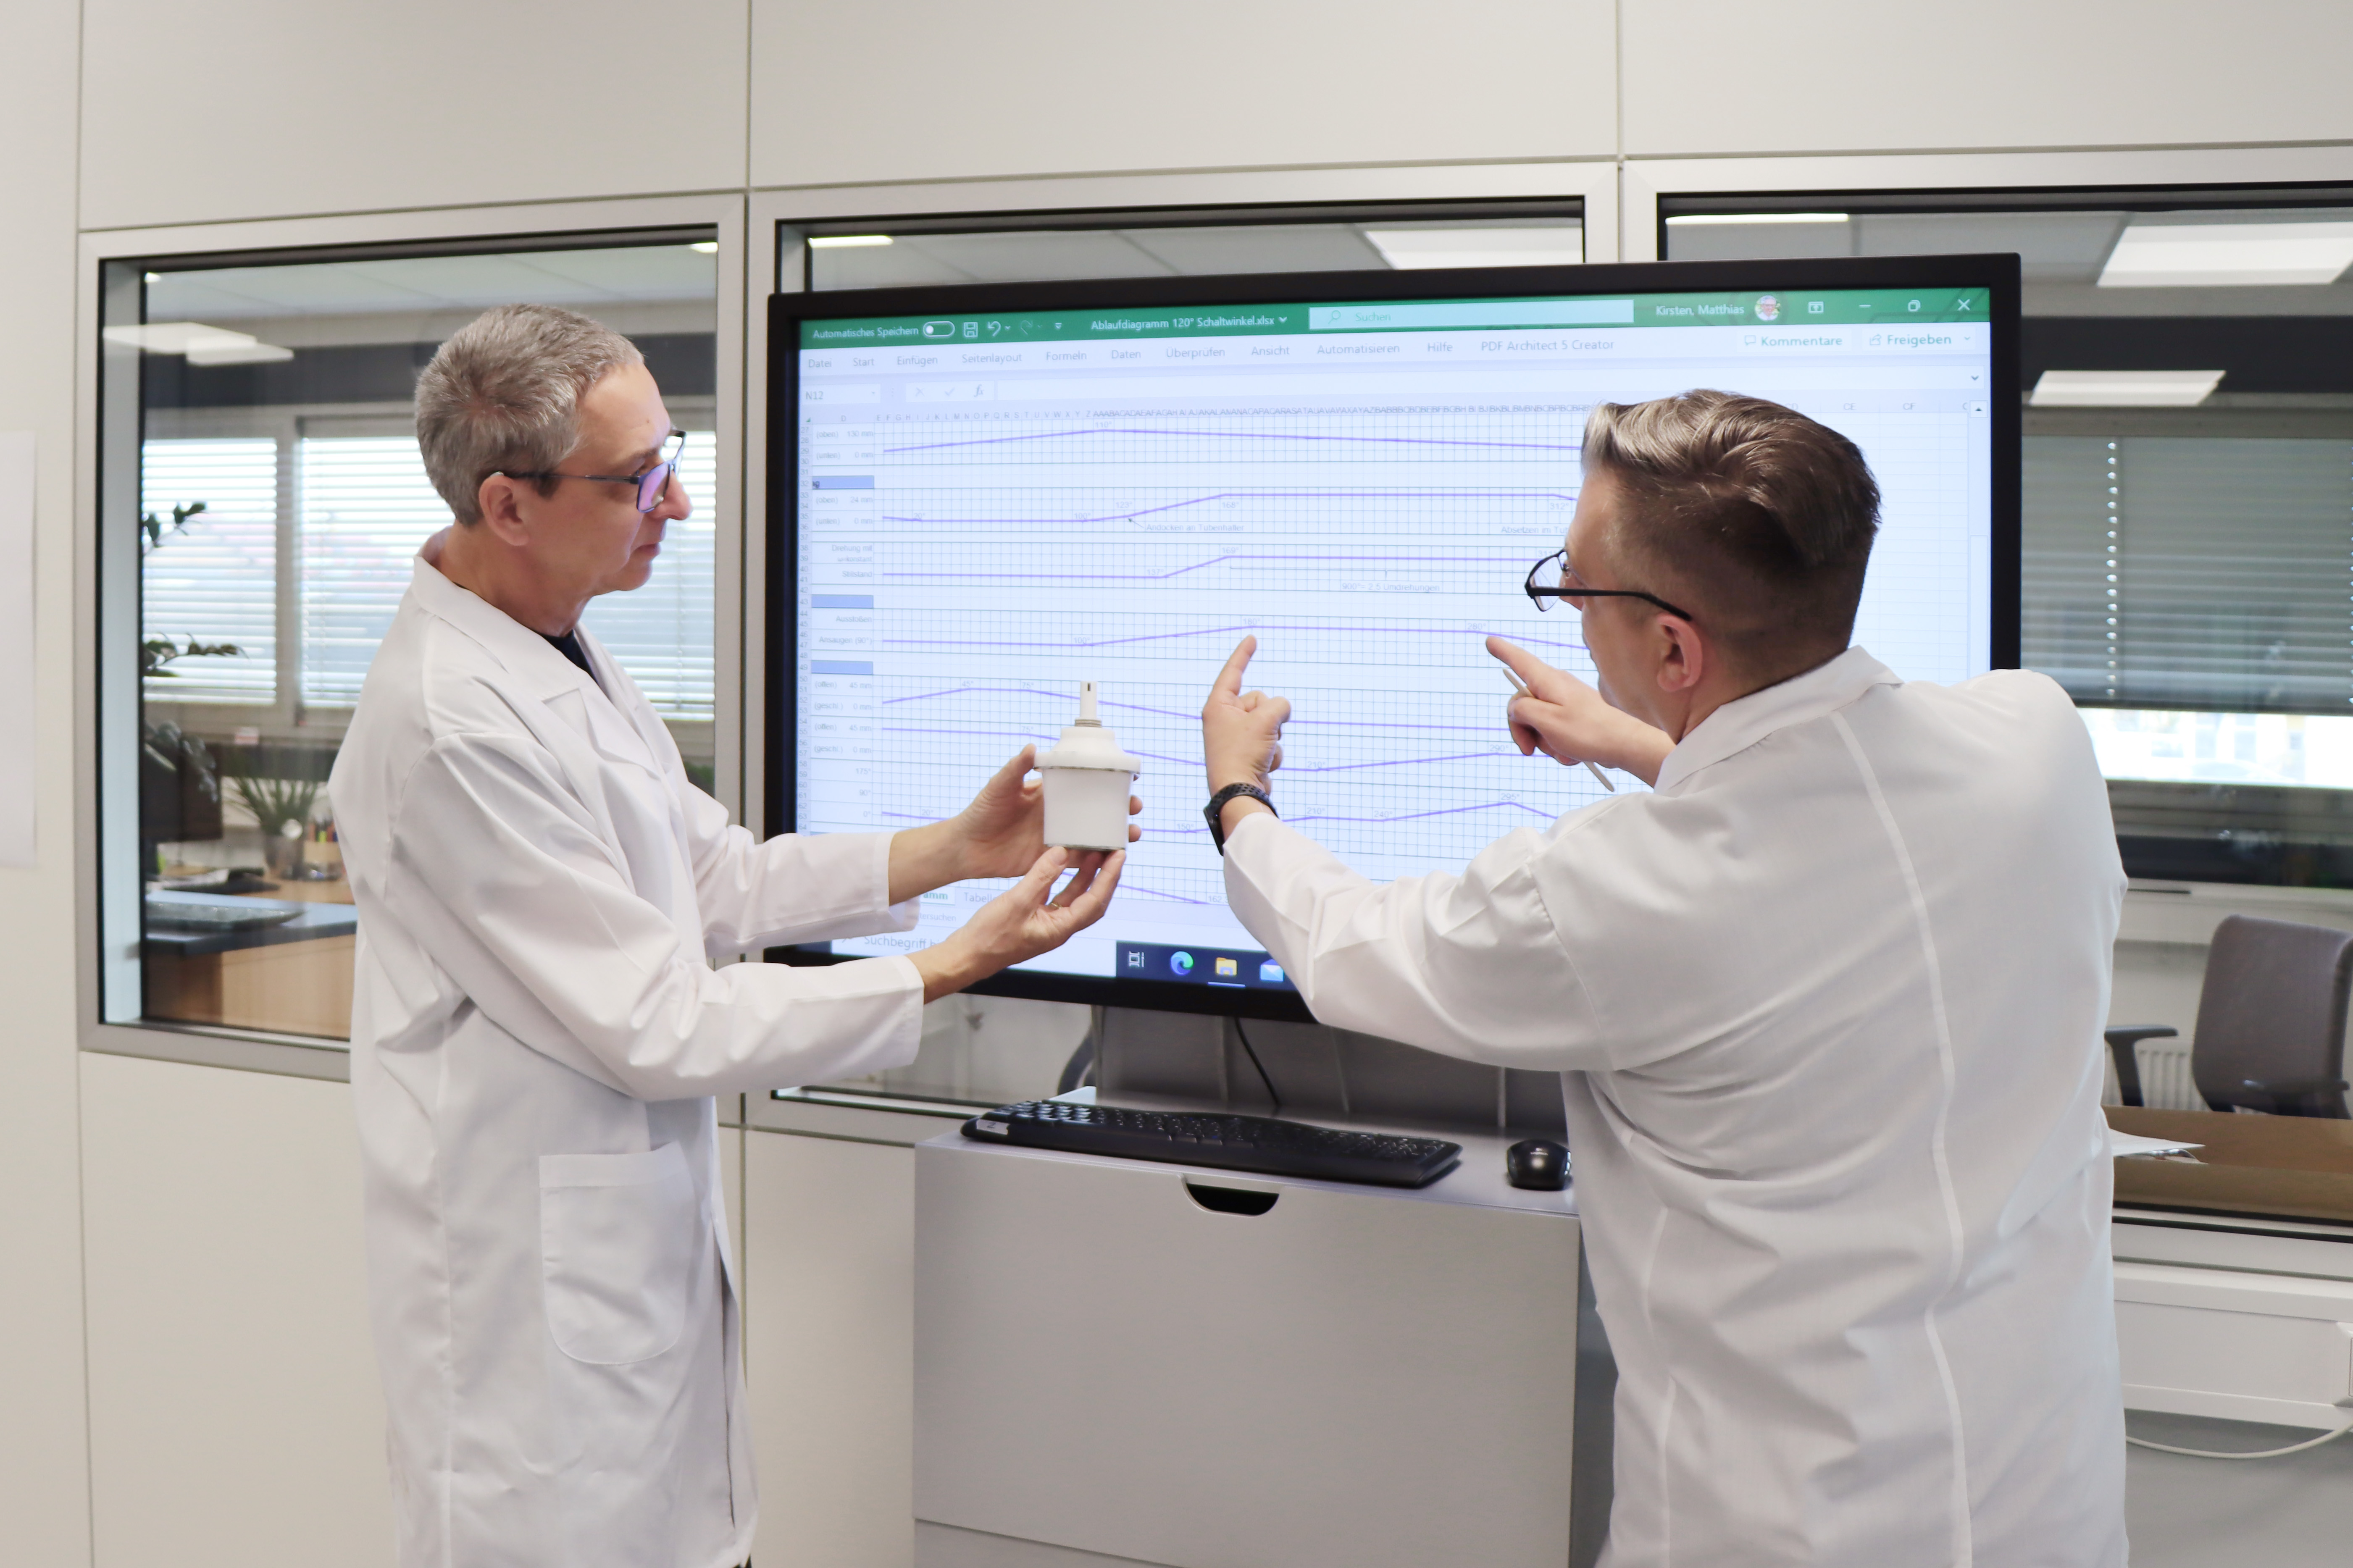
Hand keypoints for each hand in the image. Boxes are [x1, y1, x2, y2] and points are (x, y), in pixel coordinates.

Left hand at [889, 746, 1139, 901]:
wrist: (966, 847)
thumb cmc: (981, 812)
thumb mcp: (999, 787)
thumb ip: (1016, 769)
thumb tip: (1031, 746)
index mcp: (1049, 794)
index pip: (1084, 785)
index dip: (1105, 783)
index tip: (1126, 781)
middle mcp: (1057, 815)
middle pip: (1096, 810)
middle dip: (1118, 809)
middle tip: (1134, 807)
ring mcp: (1057, 838)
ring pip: (1093, 835)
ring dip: (1114, 834)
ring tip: (1132, 834)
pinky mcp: (1052, 860)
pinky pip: (1080, 859)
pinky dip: (1098, 858)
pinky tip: (1114, 857)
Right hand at [909, 848, 1125, 1000]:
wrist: (967, 956)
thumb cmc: (989, 937)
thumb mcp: (1017, 902)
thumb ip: (1041, 876)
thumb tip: (1061, 853)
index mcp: (1060, 929)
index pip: (1095, 900)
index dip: (1109, 877)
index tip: (1119, 856)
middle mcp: (1059, 928)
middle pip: (1091, 900)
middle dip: (1104, 876)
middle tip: (1112, 852)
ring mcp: (1047, 924)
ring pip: (1074, 897)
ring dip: (1085, 876)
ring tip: (1092, 852)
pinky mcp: (1034, 919)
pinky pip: (1056, 896)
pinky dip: (1062, 880)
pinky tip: (1061, 864)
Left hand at [1202, 636, 1288, 793]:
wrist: (1239, 792)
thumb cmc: (1243, 754)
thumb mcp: (1266, 720)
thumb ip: (1279, 705)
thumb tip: (1281, 711)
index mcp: (1218, 705)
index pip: (1233, 672)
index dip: (1244, 654)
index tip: (1252, 638)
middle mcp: (1223, 718)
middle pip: (1260, 700)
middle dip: (1269, 715)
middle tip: (1262, 734)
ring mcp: (1235, 736)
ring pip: (1269, 722)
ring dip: (1272, 737)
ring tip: (1260, 752)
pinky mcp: (1247, 752)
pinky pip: (1269, 741)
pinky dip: (1271, 753)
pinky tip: (1262, 765)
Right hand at [1487, 636, 1673, 787]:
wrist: (1624, 744)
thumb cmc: (1589, 732)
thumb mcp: (1547, 722)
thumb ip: (1522, 710)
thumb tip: (1516, 708)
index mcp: (1547, 681)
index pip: (1519, 661)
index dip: (1503, 651)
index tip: (1489, 641)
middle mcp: (1554, 686)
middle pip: (1522, 703)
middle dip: (1522, 729)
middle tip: (1529, 750)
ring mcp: (1564, 701)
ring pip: (1537, 720)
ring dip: (1543, 741)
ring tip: (1562, 750)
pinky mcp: (1573, 715)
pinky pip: (1553, 729)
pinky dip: (1558, 744)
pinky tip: (1571, 753)